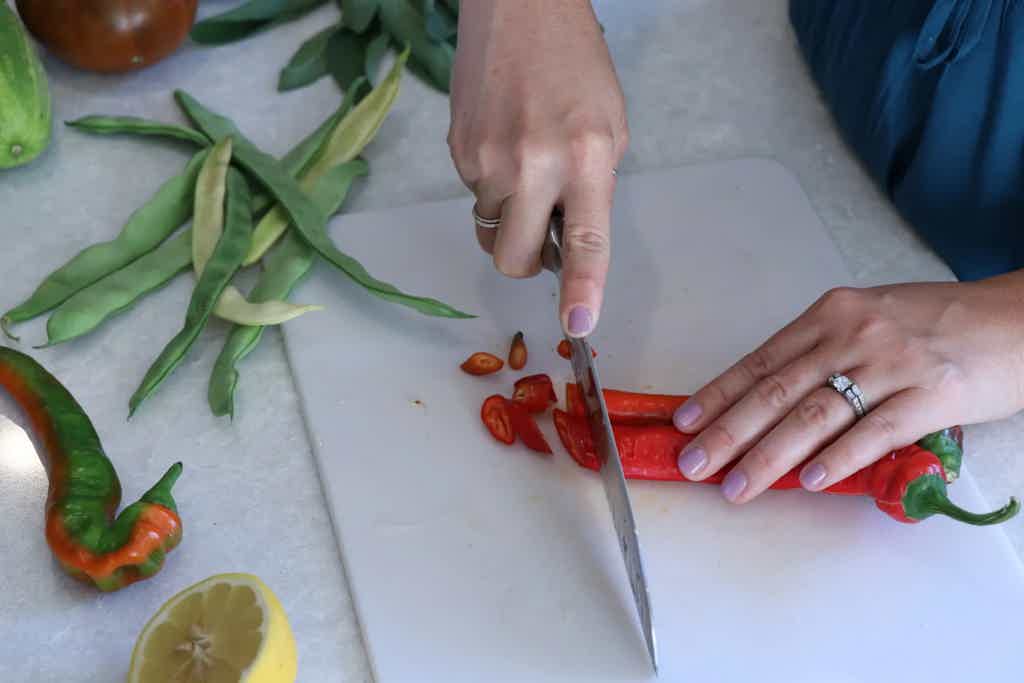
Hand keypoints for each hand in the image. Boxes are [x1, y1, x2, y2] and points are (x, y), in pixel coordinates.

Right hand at [448, 0, 627, 336]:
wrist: (518, 9)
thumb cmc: (575, 64)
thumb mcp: (609, 128)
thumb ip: (591, 191)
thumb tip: (565, 243)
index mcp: (586, 157)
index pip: (585, 242)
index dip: (581, 290)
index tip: (578, 327)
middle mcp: (533, 165)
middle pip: (514, 258)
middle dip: (526, 263)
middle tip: (540, 234)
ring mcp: (487, 159)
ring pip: (491, 229)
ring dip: (509, 215)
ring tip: (524, 163)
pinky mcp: (457, 150)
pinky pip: (474, 195)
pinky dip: (492, 184)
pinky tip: (504, 141)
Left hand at [671, 276, 1023, 502]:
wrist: (1017, 317)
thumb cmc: (939, 320)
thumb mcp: (870, 319)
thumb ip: (823, 352)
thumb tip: (771, 401)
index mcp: (831, 314)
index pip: (760, 360)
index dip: (718, 394)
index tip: (684, 421)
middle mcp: (853, 333)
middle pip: (775, 390)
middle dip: (727, 431)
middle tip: (693, 462)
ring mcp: (892, 363)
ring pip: (815, 414)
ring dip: (769, 455)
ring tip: (737, 485)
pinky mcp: (931, 394)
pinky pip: (875, 430)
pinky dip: (839, 458)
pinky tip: (810, 480)